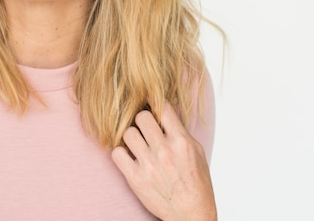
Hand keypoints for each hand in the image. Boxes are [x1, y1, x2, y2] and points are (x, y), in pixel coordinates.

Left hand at [111, 102, 216, 220]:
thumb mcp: (197, 152)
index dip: (155, 104)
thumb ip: (180, 131)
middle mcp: (165, 151)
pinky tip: (130, 157)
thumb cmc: (196, 183)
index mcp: (181, 142)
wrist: (191, 215)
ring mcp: (149, 165)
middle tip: (145, 129)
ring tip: (138, 145)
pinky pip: (116, 153)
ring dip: (132, 137)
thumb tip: (163, 111)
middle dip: (143, 120)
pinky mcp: (135, 179)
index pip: (162, 107)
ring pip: (127, 133)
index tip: (151, 105)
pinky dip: (121, 154)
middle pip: (141, 117)